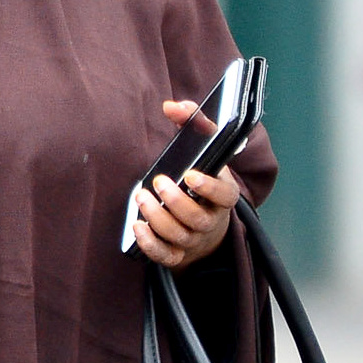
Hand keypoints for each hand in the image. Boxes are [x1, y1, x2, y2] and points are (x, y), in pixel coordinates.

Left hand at [131, 98, 243, 270]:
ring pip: (180, 236)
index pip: (224, 195)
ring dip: (158, 218)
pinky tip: (138, 227)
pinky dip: (150, 244)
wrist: (206, 222)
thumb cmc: (202, 180)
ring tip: (142, 198)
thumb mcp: (204, 152)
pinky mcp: (178, 254)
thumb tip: (172, 106)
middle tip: (158, 182)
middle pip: (197, 218)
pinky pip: (166, 256)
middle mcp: (211, 220)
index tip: (191, 176)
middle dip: (175, 201)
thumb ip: (194, 124)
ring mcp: (195, 239)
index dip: (209, 188)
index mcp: (223, 196)